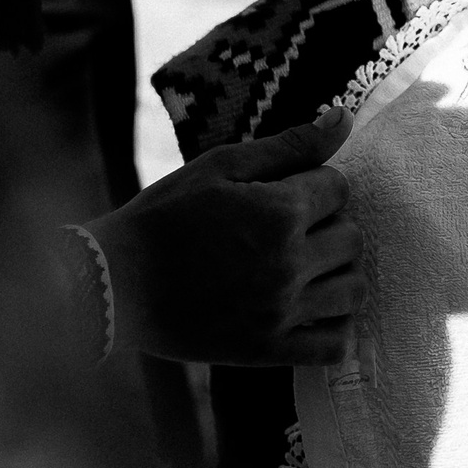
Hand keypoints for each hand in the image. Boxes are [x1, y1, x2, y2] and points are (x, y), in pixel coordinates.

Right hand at [88, 111, 359, 365]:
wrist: (113, 283)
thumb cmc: (164, 215)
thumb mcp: (221, 165)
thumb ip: (290, 144)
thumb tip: (345, 117)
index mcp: (280, 212)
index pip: (340, 189)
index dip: (316, 185)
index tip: (287, 193)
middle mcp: (289, 263)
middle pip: (353, 238)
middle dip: (330, 226)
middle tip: (293, 230)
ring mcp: (281, 311)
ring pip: (353, 290)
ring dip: (338, 274)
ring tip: (306, 267)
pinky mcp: (268, 350)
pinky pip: (334, 347)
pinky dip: (334, 328)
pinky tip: (310, 310)